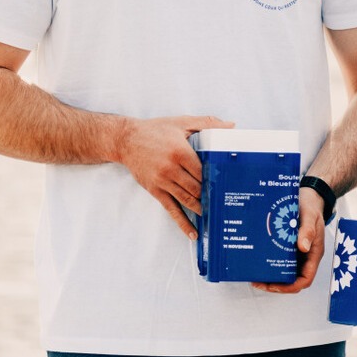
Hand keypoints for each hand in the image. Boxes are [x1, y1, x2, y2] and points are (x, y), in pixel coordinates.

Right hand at [116, 115, 232, 238]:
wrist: (126, 140)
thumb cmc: (155, 130)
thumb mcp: (181, 123)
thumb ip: (207, 123)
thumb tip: (231, 126)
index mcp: (180, 152)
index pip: (203, 171)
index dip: (215, 179)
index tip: (227, 185)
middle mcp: (171, 169)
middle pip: (197, 188)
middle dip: (210, 196)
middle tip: (225, 203)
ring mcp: (162, 182)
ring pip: (187, 200)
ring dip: (201, 209)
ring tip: (215, 218)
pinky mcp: (155, 190)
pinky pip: (171, 209)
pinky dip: (183, 223)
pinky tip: (193, 233)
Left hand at [254, 186, 325, 294]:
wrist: (309, 196)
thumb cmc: (312, 206)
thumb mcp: (311, 217)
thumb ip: (308, 231)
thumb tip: (303, 247)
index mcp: (313, 253)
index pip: (305, 279)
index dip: (290, 286)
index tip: (275, 286)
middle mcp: (305, 256)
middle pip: (293, 279)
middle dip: (276, 285)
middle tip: (258, 282)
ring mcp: (297, 253)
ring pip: (285, 272)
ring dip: (271, 277)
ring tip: (255, 276)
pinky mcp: (288, 247)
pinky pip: (280, 261)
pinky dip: (270, 265)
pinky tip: (258, 262)